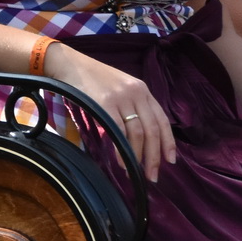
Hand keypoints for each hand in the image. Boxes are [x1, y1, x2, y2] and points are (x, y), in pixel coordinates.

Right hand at [42, 44, 174, 181]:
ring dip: (138, 156)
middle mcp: (136, 93)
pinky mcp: (105, 104)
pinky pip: (119, 132)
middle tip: (153, 176)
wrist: (70, 64)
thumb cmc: (93, 79)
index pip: (162, 119)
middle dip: (155, 156)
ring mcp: (121, 98)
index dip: (168, 142)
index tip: (171, 161)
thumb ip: (132, 106)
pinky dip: (122, 150)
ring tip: (135, 171)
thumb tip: (139, 138)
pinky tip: (122, 162)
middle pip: (152, 130)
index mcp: (142, 90)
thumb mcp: (120, 88)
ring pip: (138, 133)